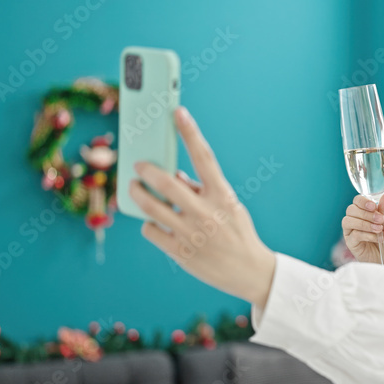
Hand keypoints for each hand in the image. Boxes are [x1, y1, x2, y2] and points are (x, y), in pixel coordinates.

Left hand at [130, 106, 275, 305]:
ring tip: (134, 188)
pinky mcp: (180, 252)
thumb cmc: (237, 233)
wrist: (250, 272)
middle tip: (138, 165)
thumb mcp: (228, 206)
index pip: (204, 157)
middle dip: (147, 170)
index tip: (177, 112)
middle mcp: (206, 212)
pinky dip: (149, 223)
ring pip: (151, 207)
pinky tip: (154, 223)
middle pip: (167, 182)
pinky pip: (151, 230)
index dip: (190, 132)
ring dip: (138, 194)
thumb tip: (174, 175)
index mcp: (223, 196)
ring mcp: (191, 233)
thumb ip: (202, 189)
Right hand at [342, 193, 383, 271]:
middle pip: (351, 209)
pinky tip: (376, 238)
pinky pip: (353, 235)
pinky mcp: (351, 243)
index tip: (373, 206)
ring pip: (348, 221)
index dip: (363, 201)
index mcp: (366, 213)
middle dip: (365, 213)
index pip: (357, 200)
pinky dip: (365, 234)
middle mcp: (356, 220)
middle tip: (380, 220)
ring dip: (364, 223)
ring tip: (378, 229)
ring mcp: (352, 232)